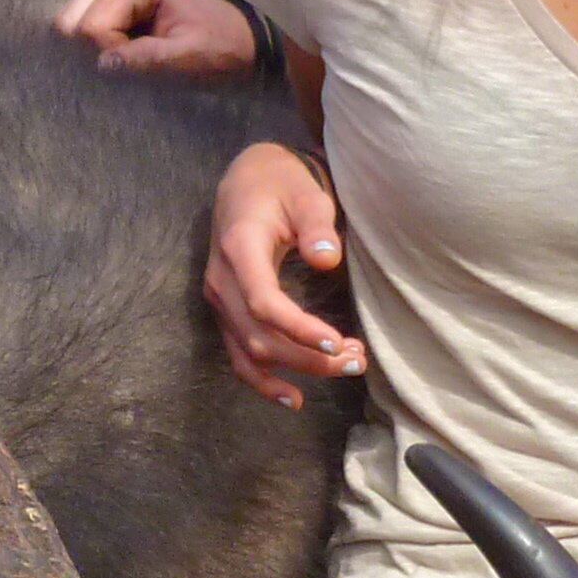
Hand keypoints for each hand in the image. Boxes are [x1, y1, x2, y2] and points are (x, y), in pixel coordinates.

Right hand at [56, 0, 260, 76]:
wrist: (238, 40)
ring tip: (136, 51)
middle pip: (69, 23)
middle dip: (98, 51)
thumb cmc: (218, 49)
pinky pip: (80, 25)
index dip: (112, 56)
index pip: (90, 29)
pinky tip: (129, 45)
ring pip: (69, 26)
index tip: (147, 62)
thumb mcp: (189, 58)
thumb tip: (102, 65)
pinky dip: (100, 44)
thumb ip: (148, 60)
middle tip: (138, 58)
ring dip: (98, 49)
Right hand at [206, 142, 362, 406]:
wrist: (246, 180)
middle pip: (260, 336)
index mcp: (239, 248)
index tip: (338, 342)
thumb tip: (327, 259)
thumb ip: (317, 225)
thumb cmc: (281, 184)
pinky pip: (237, 354)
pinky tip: (292, 397)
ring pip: (249, 352)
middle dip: (309, 358)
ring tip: (344, 370)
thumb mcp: (306, 193)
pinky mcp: (226, 310)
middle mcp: (222, 280)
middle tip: (357, 360)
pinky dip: (262, 380)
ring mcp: (220, 299)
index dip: (299, 329)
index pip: (264, 303)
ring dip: (295, 370)